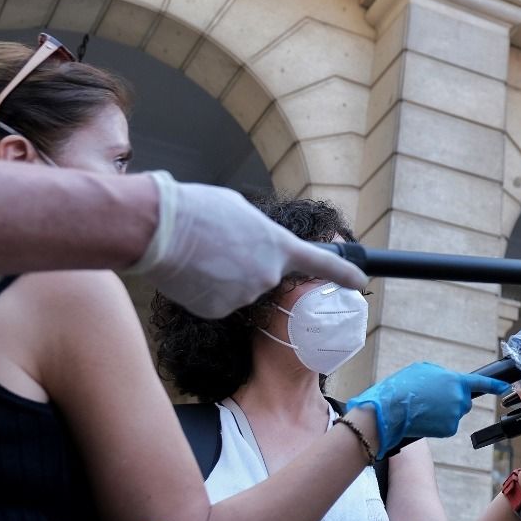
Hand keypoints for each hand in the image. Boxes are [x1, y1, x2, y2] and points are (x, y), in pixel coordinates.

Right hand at [126, 171, 367, 317]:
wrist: (159, 229)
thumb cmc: (197, 210)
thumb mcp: (241, 211)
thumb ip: (259, 235)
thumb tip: (256, 249)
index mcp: (279, 245)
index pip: (321, 263)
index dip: (343, 274)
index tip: (361, 281)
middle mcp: (269, 275)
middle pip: (262, 275)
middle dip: (243, 264)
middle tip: (216, 246)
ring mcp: (245, 296)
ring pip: (236, 289)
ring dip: (220, 276)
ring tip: (199, 254)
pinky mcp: (219, 310)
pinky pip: (216, 301)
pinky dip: (204, 289)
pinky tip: (190, 273)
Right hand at [347, 361, 509, 455]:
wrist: (393, 408)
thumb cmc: (405, 386)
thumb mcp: (424, 370)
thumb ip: (442, 376)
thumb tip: (446, 382)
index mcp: (456, 381)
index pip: (481, 383)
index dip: (495, 385)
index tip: (506, 387)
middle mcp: (460, 398)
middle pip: (464, 401)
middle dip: (453, 402)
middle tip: (432, 400)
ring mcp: (456, 415)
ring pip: (454, 414)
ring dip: (443, 413)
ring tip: (424, 408)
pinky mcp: (449, 429)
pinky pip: (447, 426)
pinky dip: (438, 425)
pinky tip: (425, 419)